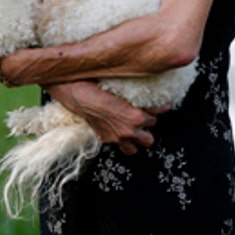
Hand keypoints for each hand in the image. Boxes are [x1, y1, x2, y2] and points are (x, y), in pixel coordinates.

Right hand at [46, 81, 168, 154]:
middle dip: (148, 129)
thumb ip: (140, 96)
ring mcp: (114, 138)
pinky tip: (120, 129)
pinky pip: (118, 146)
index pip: (155, 119)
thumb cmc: (95, 85)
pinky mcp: (104, 138)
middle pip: (149, 140)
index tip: (161, 106)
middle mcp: (126, 131)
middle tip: (145, 118)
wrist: (73, 92)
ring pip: (134, 149)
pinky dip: (122, 140)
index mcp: (134, 118)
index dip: (157, 111)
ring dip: (136, 139)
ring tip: (135, 128)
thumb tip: (155, 99)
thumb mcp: (121, 88)